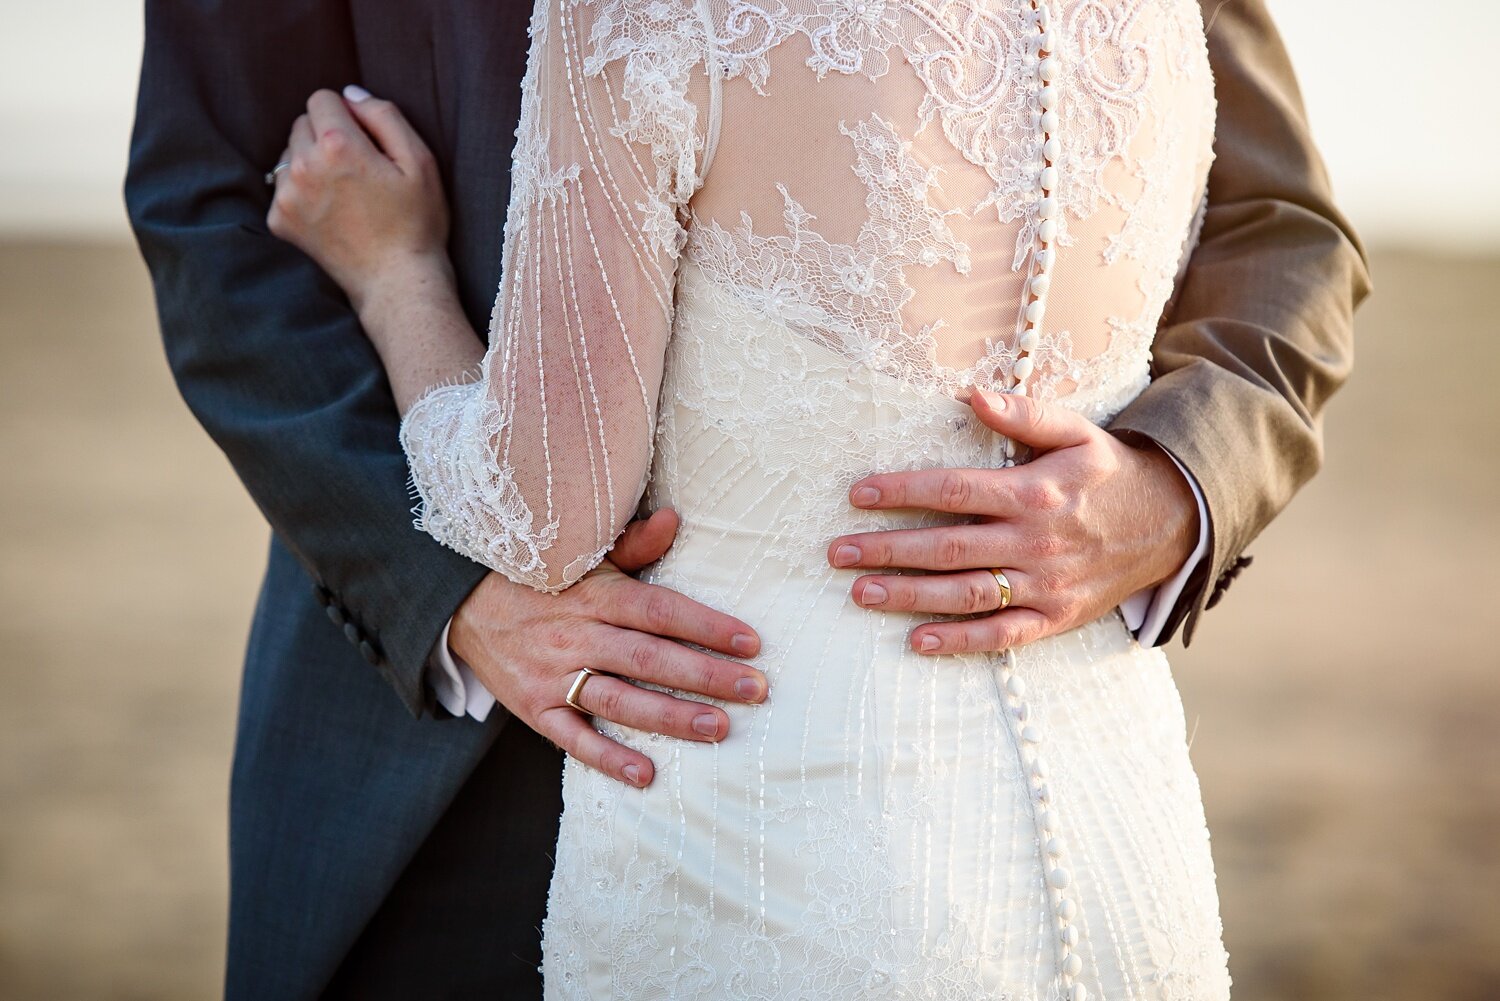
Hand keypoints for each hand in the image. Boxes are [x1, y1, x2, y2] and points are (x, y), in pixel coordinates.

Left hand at [267, 86, 450, 314]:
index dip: (348, 115)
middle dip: (326, 136)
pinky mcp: (280, 220)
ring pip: (289, 154)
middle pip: (301, 123)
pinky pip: (283, 186)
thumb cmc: (417, 224)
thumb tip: (350, 93)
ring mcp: (286, 195)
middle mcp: (303, 166)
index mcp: (337, 145)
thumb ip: (384, 115)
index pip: (322, 99)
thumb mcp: (420, 161)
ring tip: (344, 193)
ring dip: (311, 163)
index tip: (367, 141)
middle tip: (359, 170)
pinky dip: (302, 192)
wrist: (397, 284)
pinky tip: (331, 212)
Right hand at [450, 509, 766, 787]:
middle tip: (756, 689)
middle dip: (705, 675)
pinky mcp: (535, 709)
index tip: (751, 641)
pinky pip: (573, 739)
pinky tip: (646, 774)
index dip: (706, 626)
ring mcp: (554, 676)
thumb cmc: (541, 579)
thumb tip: (675, 519)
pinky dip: (608, 758)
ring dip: (671, 717)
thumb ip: (633, 545)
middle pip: (649, 658)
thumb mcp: (583, 556)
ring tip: (719, 728)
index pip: (659, 611)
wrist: (462, 606)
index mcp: (595, 595)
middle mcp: (576, 635)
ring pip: (619, 700)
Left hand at [827, 390, 1198, 653]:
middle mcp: (1036, 540)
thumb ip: (1023, 414)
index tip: (858, 495)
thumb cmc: (1108, 472)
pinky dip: (960, 641)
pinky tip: (916, 641)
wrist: (1174, 522)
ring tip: (860, 594)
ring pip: (967, 593)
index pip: (955, 490)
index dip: (903, 492)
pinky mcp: (1056, 617)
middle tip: (838, 553)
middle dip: (888, 550)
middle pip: (949, 546)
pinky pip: (1002, 634)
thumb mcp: (1076, 431)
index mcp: (1035, 492)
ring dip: (910, 595)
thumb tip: (970, 396)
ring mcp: (1046, 584)